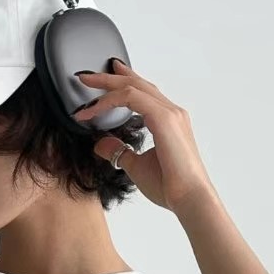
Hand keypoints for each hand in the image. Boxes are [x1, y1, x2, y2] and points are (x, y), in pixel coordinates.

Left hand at [74, 58, 216, 213]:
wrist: (189, 198)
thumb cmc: (170, 186)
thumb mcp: (135, 165)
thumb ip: (120, 151)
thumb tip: (101, 144)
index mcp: (168, 121)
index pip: (143, 92)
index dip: (123, 82)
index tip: (104, 79)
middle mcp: (171, 112)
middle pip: (137, 84)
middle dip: (110, 76)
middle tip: (87, 75)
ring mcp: (169, 113)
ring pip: (133, 87)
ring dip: (107, 84)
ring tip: (85, 83)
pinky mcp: (164, 118)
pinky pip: (131, 98)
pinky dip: (110, 100)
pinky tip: (93, 109)